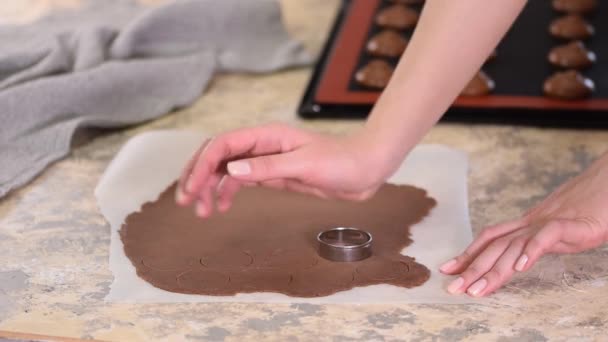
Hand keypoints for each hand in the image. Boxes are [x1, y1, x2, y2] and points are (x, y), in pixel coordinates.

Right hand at [175, 123, 392, 216]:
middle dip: (197, 175)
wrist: (365, 170)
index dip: (202, 165)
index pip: (222, 145)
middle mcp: (261, 145)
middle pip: (217, 154)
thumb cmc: (342, 162)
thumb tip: (232, 170)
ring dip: (209, 187)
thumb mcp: (306, 165)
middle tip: (186, 201)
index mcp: (266, 136)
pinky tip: (222, 207)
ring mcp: (265, 160)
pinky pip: (240, 181)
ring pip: (225, 169)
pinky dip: (227, 192)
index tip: (192, 190)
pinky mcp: (272, 175)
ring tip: (202, 212)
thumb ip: (268, 167)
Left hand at [440, 153, 607, 296]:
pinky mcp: (570, 224)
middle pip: (495, 246)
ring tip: (478, 289)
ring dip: (494, 270)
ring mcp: (548, 221)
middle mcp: (531, 222)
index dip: (468, 254)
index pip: (490, 239)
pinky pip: (546, 237)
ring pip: (513, 246)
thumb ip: (538, 241)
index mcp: (526, 224)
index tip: (448, 269)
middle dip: (471, 269)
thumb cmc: (588, 206)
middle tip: (453, 288)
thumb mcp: (557, 228)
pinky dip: (531, 251)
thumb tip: (521, 255)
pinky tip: (520, 268)